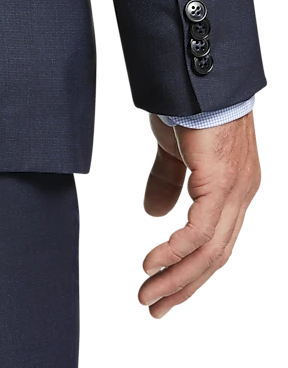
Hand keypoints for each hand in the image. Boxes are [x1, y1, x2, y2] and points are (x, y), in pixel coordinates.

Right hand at [137, 111, 261, 318]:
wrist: (197, 84)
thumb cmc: (190, 111)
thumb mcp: (175, 156)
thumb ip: (167, 184)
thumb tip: (154, 214)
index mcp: (232, 189)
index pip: (216, 242)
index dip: (191, 269)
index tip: (167, 288)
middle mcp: (240, 195)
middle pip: (216, 255)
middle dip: (184, 285)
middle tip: (156, 306)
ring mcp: (234, 191)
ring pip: (210, 250)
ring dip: (176, 277)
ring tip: (149, 294)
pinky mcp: (220, 184)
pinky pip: (199, 231)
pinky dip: (174, 252)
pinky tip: (152, 264)